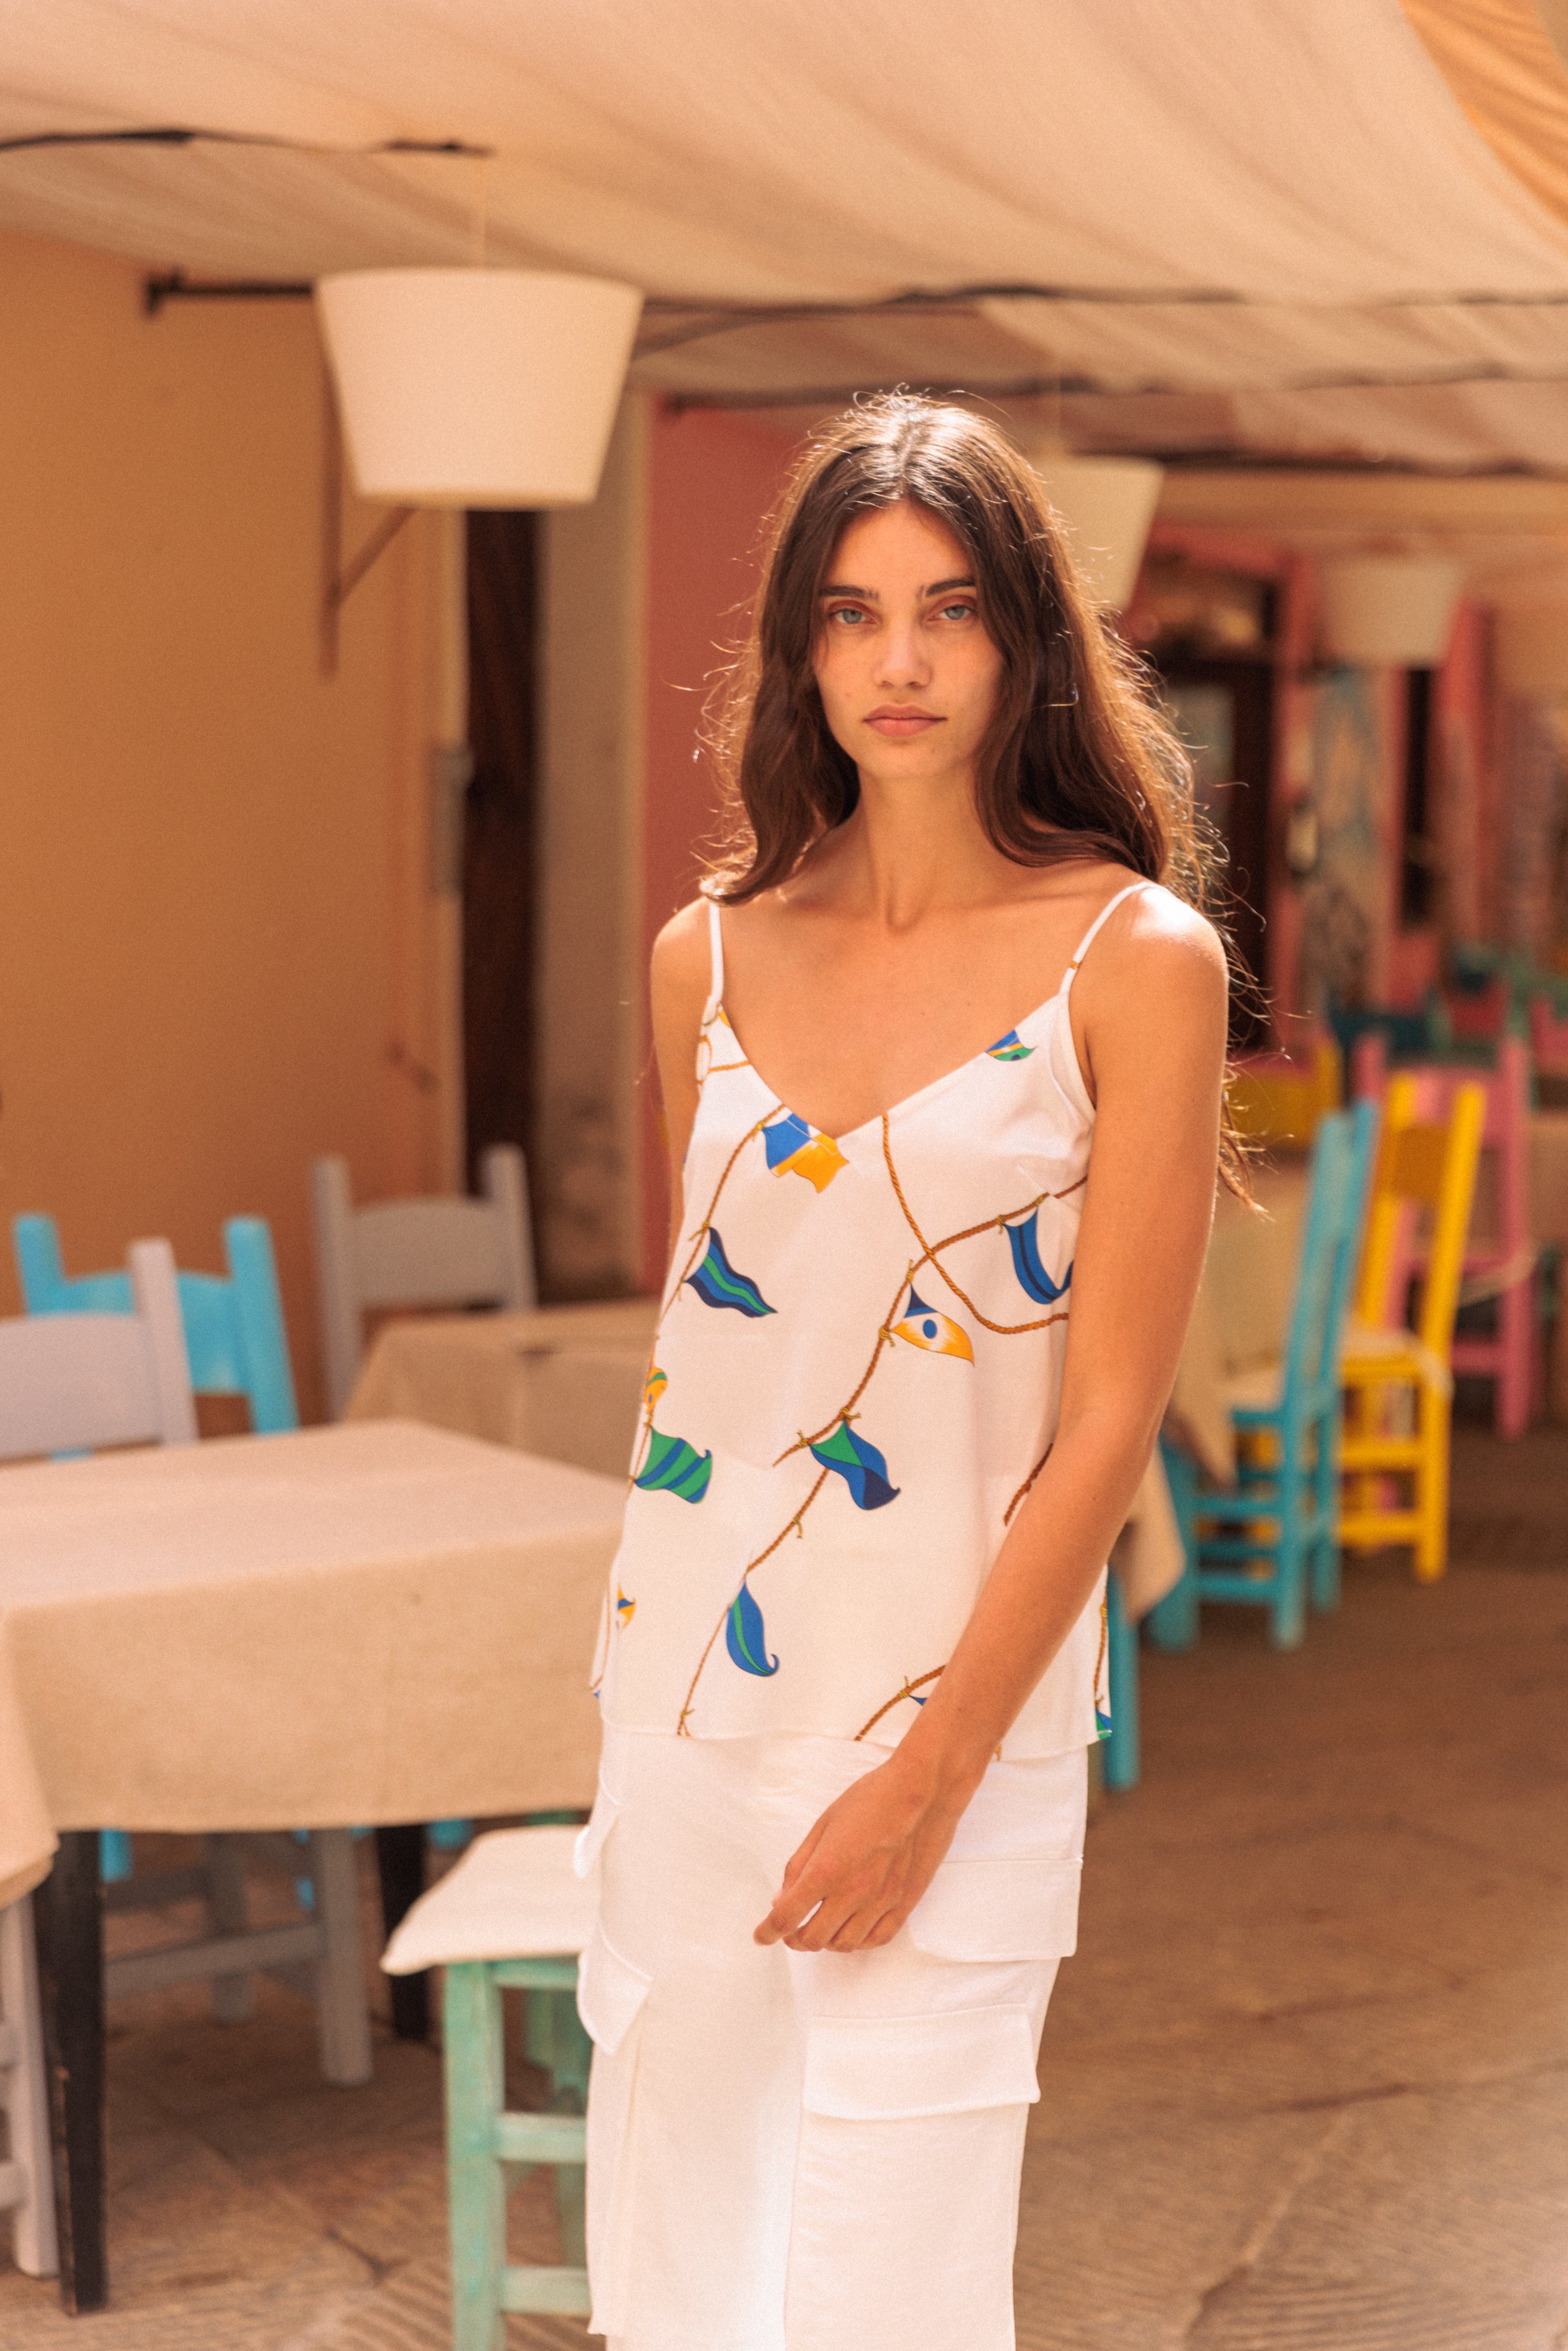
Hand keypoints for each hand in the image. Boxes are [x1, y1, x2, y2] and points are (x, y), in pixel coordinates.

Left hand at [753, 1751, 974, 1953]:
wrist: (922, 1792)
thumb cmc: (870, 1799)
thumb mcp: (824, 1824)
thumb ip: (799, 1865)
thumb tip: (780, 1898)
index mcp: (827, 1869)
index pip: (787, 1916)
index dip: (767, 1932)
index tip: (761, 1936)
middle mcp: (852, 1892)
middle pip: (813, 1938)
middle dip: (794, 1939)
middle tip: (790, 1930)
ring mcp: (881, 1901)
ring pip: (844, 1944)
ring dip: (825, 1942)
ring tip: (820, 1927)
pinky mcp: (904, 1904)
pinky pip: (876, 1939)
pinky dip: (858, 1942)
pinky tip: (851, 1929)